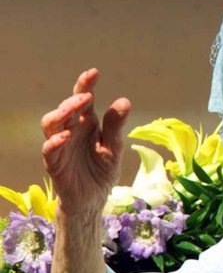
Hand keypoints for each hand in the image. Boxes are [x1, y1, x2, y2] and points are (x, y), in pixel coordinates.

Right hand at [41, 69, 131, 214]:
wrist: (93, 199)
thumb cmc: (102, 171)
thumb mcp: (114, 147)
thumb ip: (115, 126)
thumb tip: (124, 101)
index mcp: (87, 124)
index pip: (83, 101)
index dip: (85, 85)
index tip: (94, 72)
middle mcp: (71, 131)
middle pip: (65, 109)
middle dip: (74, 100)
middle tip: (87, 95)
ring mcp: (61, 146)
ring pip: (51, 124)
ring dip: (61, 114)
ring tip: (75, 108)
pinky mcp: (55, 163)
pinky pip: (49, 150)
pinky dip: (54, 142)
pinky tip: (65, 137)